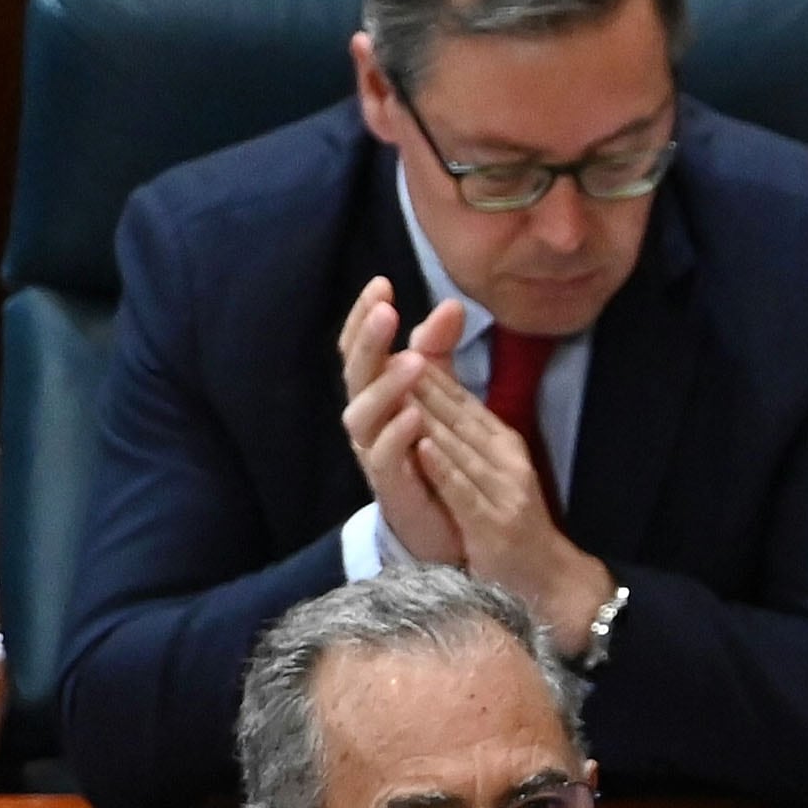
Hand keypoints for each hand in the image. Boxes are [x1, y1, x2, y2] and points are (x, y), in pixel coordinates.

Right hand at [337, 278, 465, 565]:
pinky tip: (416, 417)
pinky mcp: (390, 487)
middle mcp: (367, 421)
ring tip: (411, 362)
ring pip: (361, 416)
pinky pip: (384, 459)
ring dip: (385, 387)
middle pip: (354, 374)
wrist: (447, 522)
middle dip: (368, 341)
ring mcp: (373, 454)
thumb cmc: (435, 451)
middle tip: (386, 311)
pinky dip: (397, 436)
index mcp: (374, 393)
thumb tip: (453, 304)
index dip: (363, 316)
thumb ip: (439, 351)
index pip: (358, 348)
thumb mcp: (439, 394)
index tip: (382, 284)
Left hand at [408, 369, 610, 647]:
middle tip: (383, 352)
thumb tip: (431, 403)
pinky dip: (443, 469)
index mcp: (502, 444)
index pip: (460, 399)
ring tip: (395, 388)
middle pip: (457, 415)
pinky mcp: (495, 524)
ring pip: (458, 446)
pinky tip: (421, 447)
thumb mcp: (491, 475)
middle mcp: (506, 459)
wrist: (550, 584)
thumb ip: (464, 440)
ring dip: (427, 416)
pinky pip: (464, 491)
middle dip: (420, 383)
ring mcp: (504, 490)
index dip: (427, 371)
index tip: (392, 344)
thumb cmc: (511, 530)